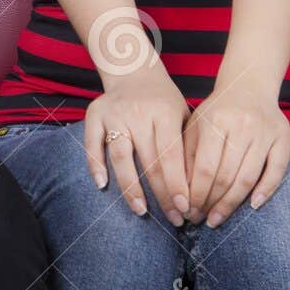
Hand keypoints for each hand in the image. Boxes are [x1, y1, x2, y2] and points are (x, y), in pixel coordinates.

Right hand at [83, 66, 190, 225]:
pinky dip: (95, 165)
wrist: (133, 70)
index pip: (172, 156)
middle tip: (173, 219)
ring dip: (131, 188)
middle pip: (149, 161)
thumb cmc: (163, 100)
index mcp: (164, 113)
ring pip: (121, 157)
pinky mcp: (94, 115)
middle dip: (163, 194)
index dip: (179, 184)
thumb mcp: (182, 114)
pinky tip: (102, 186)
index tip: (186, 208)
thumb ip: (187, 145)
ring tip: (141, 211)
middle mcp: (138, 114)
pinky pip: (92, 144)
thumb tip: (197, 187)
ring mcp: (114, 115)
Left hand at [184, 84, 289, 226]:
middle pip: (226, 175)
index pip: (204, 167)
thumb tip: (179, 190)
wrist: (248, 86)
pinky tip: (252, 206)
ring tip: (217, 218)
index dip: (196, 193)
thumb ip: (186, 154)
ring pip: (248, 177)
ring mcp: (265, 133)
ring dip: (232, 203)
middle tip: (199, 219)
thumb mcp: (194, 125)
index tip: (187, 210)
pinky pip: (276, 170)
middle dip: (210, 202)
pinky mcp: (284, 138)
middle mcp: (241, 127)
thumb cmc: (215, 111)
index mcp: (215, 122)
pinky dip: (266, 190)